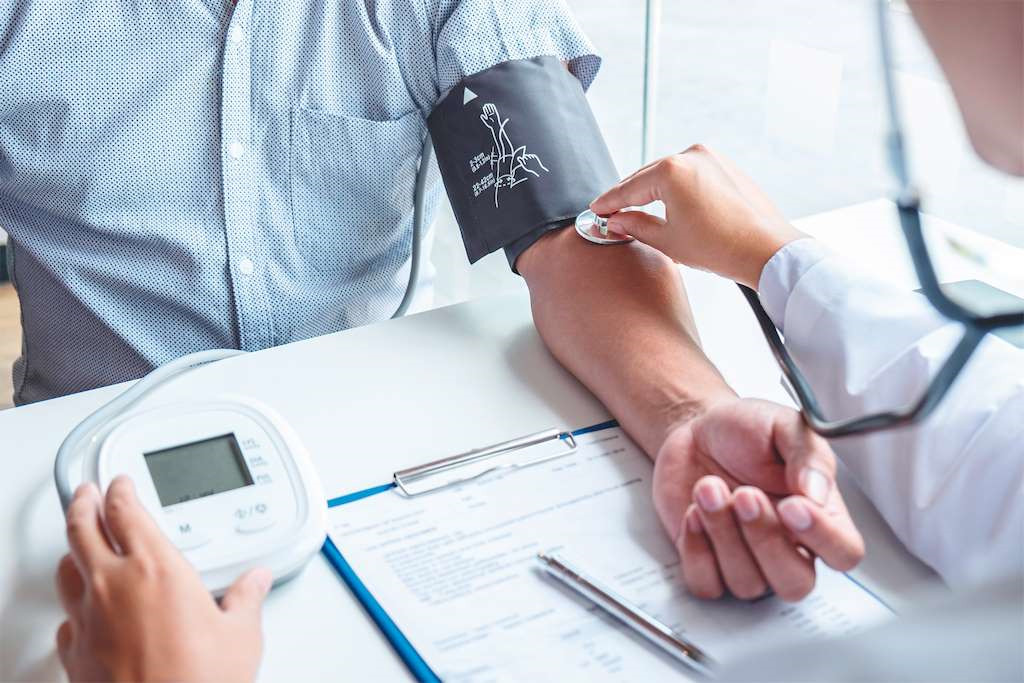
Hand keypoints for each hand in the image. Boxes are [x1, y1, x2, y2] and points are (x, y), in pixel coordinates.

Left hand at [55, 477, 271, 681]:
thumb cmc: (198, 682)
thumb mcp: (240, 635)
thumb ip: (246, 600)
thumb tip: (256, 583)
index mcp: (156, 568)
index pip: (126, 512)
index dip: (120, 492)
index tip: (120, 485)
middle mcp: (113, 586)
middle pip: (82, 528)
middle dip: (83, 504)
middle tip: (86, 493)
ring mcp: (88, 620)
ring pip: (66, 569)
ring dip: (73, 549)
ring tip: (80, 543)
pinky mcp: (75, 654)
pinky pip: (64, 618)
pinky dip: (71, 606)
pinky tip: (80, 610)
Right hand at [590, 144, 805, 288]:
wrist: (767, 250)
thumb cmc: (722, 247)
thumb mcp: (667, 240)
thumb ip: (636, 225)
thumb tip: (618, 220)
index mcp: (672, 171)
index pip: (629, 188)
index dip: (609, 202)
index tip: (597, 210)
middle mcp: (692, 156)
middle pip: (647, 176)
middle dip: (630, 195)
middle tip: (612, 213)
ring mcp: (712, 158)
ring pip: (669, 174)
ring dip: (653, 191)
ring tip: (637, 211)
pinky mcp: (727, 167)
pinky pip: (691, 174)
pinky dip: (676, 188)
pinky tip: (668, 204)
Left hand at [653, 399, 863, 600]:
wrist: (695, 428)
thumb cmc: (745, 431)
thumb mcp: (783, 425)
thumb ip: (807, 455)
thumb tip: (818, 492)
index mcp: (819, 515)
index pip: (843, 553)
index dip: (822, 538)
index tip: (792, 505)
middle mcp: (787, 545)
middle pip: (794, 583)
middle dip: (764, 539)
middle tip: (744, 494)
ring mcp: (747, 559)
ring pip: (747, 584)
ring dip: (723, 534)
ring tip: (708, 488)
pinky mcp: (707, 563)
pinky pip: (706, 584)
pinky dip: (696, 550)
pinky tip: (693, 512)